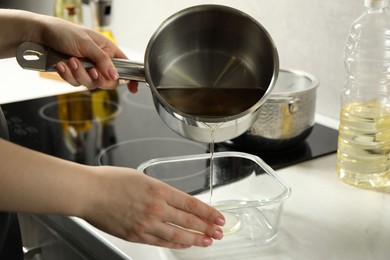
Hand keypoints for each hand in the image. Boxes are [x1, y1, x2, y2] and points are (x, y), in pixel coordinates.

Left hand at [39, 15, 137, 90]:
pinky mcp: (75, 74)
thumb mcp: (87, 44)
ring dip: (79, 74)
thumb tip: (116, 76)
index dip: (130, 78)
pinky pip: (76, 83)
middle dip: (98, 79)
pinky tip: (62, 64)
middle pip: (108, 81)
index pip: (125, 66)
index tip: (133, 89)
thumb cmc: (65, 32)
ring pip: (91, 84)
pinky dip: (68, 75)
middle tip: (91, 70)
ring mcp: (87, 69)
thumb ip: (103, 61)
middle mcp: (99, 61)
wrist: (41, 35)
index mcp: (108, 50)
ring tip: (70, 61)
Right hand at [83, 166, 224, 248]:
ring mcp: (146, 224)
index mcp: (159, 190)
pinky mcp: (136, 235)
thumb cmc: (111, 181)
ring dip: (195, 239)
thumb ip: (160, 191)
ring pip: (177, 234)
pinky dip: (175, 244)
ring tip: (207, 241)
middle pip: (189, 221)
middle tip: (220, 232)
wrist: (88, 192)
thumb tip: (174, 200)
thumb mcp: (142, 178)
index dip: (208, 212)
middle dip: (207, 227)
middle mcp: (156, 209)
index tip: (219, 217)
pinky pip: (161, 242)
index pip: (191, 204)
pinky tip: (184, 244)